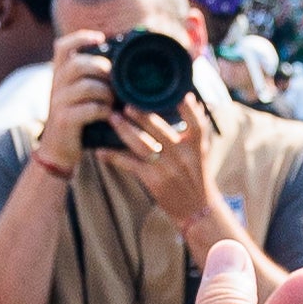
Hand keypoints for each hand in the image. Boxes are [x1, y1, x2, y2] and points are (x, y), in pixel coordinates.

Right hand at [35, 25, 117, 172]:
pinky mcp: (65, 120)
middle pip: (79, 64)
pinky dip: (105, 110)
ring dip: (107, 92)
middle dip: (103, 69)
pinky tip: (109, 115)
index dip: (80, 37)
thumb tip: (117, 61)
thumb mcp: (76, 94)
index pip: (62, 46)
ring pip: (87, 86)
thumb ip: (89, 77)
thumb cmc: (76, 119)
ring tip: (113, 101)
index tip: (100, 38)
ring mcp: (58, 102)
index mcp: (58, 74)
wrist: (58, 150)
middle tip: (114, 81)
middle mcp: (55, 85)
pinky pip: (91, 108)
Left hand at [100, 102, 226, 241]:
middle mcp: (181, 155)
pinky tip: (101, 151)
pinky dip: (114, 157)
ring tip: (113, 119)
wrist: (195, 208)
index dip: (189, 110)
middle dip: (143, 116)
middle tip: (127, 104)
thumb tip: (191, 99)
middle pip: (161, 131)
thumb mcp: (201, 151)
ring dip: (126, 131)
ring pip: (143, 145)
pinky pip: (130, 164)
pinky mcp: (153, 180)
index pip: (196, 125)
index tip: (182, 95)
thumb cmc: (196, 175)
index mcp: (196, 146)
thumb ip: (195, 127)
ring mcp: (166, 168)